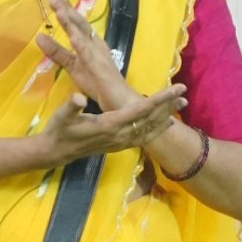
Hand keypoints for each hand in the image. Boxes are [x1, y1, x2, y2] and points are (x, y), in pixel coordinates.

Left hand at [35, 0, 131, 110]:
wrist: (121, 104)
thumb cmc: (99, 85)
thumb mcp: (73, 66)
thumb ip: (57, 52)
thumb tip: (38, 37)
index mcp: (90, 45)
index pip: (77, 25)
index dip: (67, 11)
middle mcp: (96, 46)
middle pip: (81, 25)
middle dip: (69, 10)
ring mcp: (99, 56)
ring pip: (84, 35)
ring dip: (72, 22)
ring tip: (60, 10)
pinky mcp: (101, 69)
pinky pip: (89, 55)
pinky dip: (81, 44)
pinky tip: (72, 36)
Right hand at [38, 88, 187, 166]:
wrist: (56, 152)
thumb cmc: (58, 130)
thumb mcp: (61, 116)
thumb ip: (71, 107)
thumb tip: (79, 98)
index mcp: (110, 124)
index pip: (140, 110)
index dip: (159, 99)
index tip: (175, 89)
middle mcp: (120, 135)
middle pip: (150, 119)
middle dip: (168, 106)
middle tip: (185, 93)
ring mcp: (120, 142)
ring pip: (150, 129)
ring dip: (166, 116)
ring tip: (182, 105)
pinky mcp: (119, 145)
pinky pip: (144, 137)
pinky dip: (157, 129)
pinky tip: (166, 122)